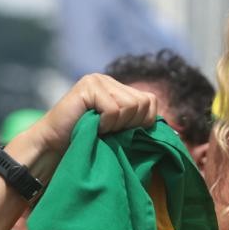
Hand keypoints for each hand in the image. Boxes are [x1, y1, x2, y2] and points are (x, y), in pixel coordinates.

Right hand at [24, 73, 156, 157]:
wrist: (53, 149)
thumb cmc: (85, 145)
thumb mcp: (118, 132)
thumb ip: (138, 124)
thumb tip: (174, 131)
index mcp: (117, 89)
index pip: (150, 101)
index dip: (142, 122)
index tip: (122, 133)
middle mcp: (108, 80)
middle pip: (143, 103)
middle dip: (129, 124)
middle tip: (108, 131)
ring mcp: (97, 80)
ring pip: (130, 106)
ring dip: (116, 125)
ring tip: (98, 129)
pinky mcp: (88, 87)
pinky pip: (114, 109)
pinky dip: (105, 124)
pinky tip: (91, 126)